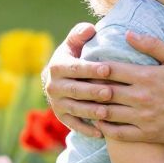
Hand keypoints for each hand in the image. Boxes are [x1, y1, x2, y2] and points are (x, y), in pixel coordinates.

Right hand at [42, 22, 106, 136]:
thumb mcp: (75, 43)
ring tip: (106, 113)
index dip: (90, 69)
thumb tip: (89, 29)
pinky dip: (86, 130)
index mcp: (57, 66)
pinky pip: (74, 125)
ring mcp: (57, 103)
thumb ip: (80, 34)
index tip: (107, 69)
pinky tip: (101, 133)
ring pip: (75, 108)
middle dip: (92, 92)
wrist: (61, 79)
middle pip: (75, 90)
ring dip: (90, 111)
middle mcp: (53, 86)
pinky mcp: (61, 117)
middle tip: (110, 92)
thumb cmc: (76, 56)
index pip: (75, 68)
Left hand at [91, 32, 163, 143]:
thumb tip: (127, 34)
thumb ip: (151, 44)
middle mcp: (141, 97)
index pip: (109, 70)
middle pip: (104, 91)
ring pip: (107, 113)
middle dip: (88, 88)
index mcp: (146, 76)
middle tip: (76, 86)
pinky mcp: (146, 134)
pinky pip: (118, 133)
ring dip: (93, 108)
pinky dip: (104, 129)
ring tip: (83, 104)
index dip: (93, 68)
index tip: (85, 67)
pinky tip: (98, 123)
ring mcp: (142, 117)